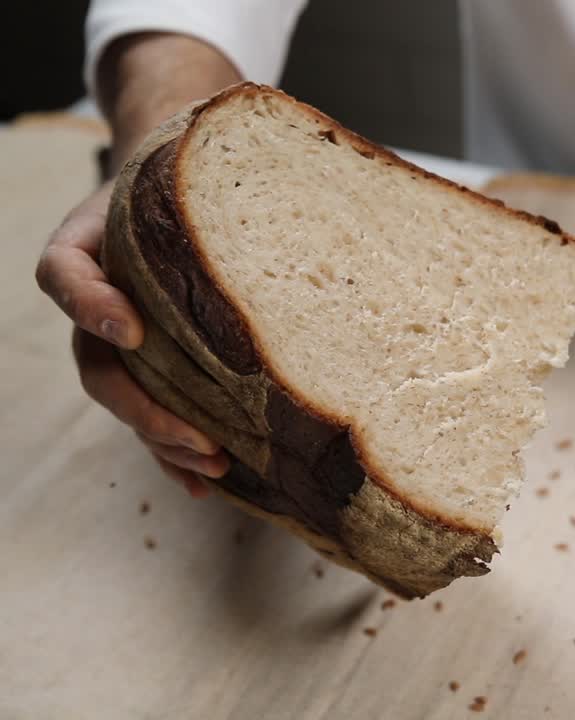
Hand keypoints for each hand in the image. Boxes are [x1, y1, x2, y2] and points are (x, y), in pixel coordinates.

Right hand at [35, 182, 227, 495]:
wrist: (179, 197)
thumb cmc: (172, 184)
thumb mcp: (169, 172)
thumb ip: (179, 176)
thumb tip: (239, 164)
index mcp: (81, 255)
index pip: (66, 278)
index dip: (93, 307)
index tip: (133, 329)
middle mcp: (95, 308)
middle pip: (101, 369)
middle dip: (146, 409)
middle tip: (196, 436)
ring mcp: (122, 345)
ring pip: (129, 403)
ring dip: (167, 442)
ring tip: (212, 466)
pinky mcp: (155, 370)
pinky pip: (155, 418)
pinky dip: (176, 456)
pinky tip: (206, 485)